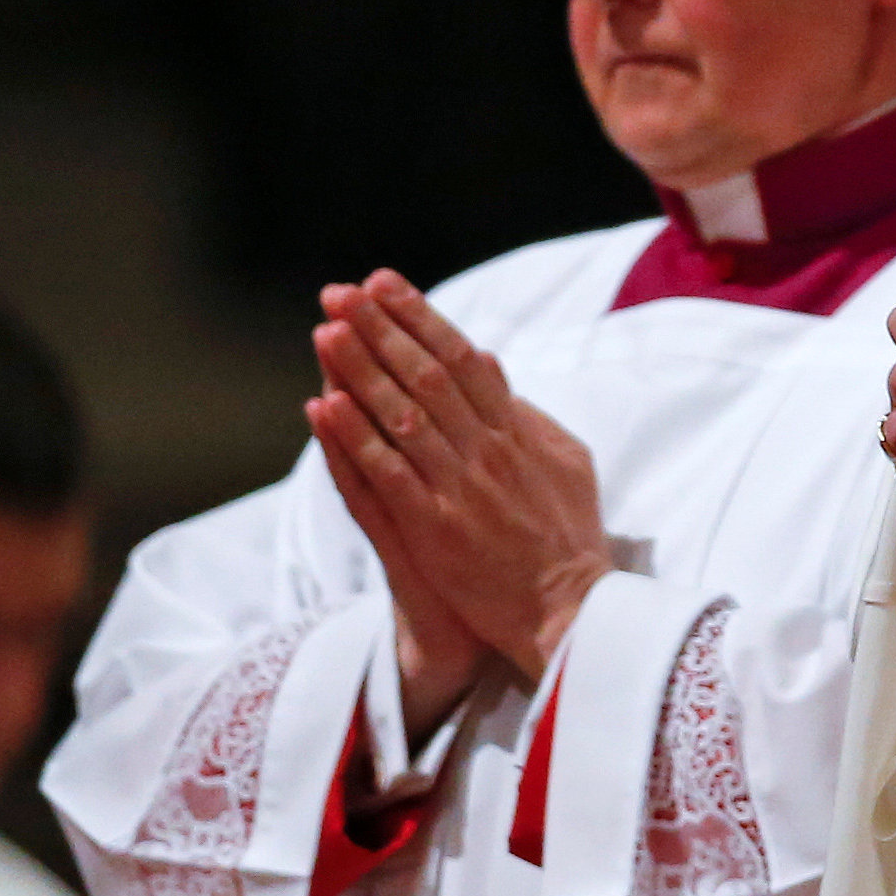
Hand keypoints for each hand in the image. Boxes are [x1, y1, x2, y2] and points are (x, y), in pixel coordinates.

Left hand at [312, 269, 612, 684]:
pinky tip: (325, 406)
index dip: (420, 317)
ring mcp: (459, 489)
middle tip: (341, 292)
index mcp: (516, 431)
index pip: (461, 357)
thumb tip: (490, 364)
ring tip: (326, 330)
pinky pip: (387, 475)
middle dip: (381, 329)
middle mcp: (487, 450)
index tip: (383, 284)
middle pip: (427, 374)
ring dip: (361, 370)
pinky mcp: (434, 530)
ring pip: (402, 415)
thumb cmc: (569, 537)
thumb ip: (527, 413)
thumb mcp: (567, 461)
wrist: (570, 611)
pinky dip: (355, 438)